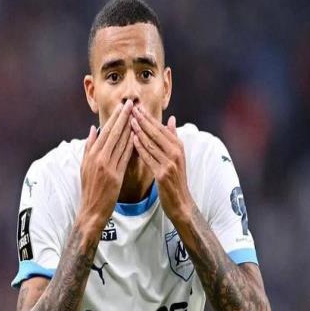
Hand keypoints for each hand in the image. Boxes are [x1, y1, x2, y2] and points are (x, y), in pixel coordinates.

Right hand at [79, 100, 134, 229]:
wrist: (91, 210)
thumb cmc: (89, 189)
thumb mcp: (84, 166)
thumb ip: (89, 147)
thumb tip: (92, 129)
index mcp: (91, 154)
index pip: (105, 131)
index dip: (115, 118)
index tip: (123, 106)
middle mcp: (98, 158)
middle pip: (113, 133)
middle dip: (123, 117)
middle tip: (131, 104)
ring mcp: (107, 167)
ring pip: (120, 143)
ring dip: (129, 128)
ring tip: (137, 115)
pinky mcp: (115, 176)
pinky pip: (125, 157)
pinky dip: (131, 145)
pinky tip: (138, 136)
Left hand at [130, 107, 193, 223]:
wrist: (181, 203)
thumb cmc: (176, 179)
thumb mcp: (178, 156)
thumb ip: (173, 137)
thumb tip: (172, 119)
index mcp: (179, 147)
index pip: (161, 128)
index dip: (149, 117)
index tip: (137, 107)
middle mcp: (176, 153)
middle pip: (156, 133)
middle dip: (143, 120)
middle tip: (130, 109)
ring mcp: (170, 164)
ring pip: (151, 144)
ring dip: (139, 131)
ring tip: (128, 120)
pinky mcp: (163, 175)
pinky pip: (149, 158)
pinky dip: (141, 148)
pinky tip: (132, 140)